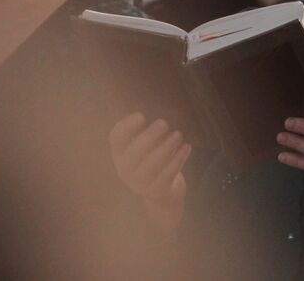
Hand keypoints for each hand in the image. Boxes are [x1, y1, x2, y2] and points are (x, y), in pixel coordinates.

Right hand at [109, 112, 191, 234]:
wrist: (161, 196)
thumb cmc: (154, 162)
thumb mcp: (146, 147)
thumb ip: (148, 131)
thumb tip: (160, 108)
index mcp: (120, 155)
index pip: (116, 139)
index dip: (126, 126)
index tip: (142, 115)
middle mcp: (126, 170)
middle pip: (133, 153)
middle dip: (149, 137)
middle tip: (164, 123)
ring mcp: (141, 183)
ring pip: (151, 165)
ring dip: (166, 147)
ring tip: (178, 134)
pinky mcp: (158, 191)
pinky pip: (168, 173)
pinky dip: (178, 158)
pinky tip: (187, 147)